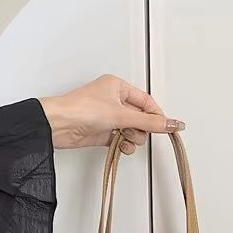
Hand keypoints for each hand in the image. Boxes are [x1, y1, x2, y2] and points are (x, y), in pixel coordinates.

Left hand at [39, 74, 184, 154]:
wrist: (59, 125)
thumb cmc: (82, 109)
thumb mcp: (122, 115)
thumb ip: (151, 122)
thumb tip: (173, 124)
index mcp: (118, 86)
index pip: (147, 102)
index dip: (156, 116)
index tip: (165, 128)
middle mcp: (113, 100)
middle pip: (140, 118)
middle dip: (141, 129)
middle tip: (135, 131)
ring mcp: (108, 117)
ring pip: (132, 130)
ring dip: (132, 138)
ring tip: (124, 137)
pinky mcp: (102, 132)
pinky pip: (121, 140)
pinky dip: (123, 145)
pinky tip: (119, 145)